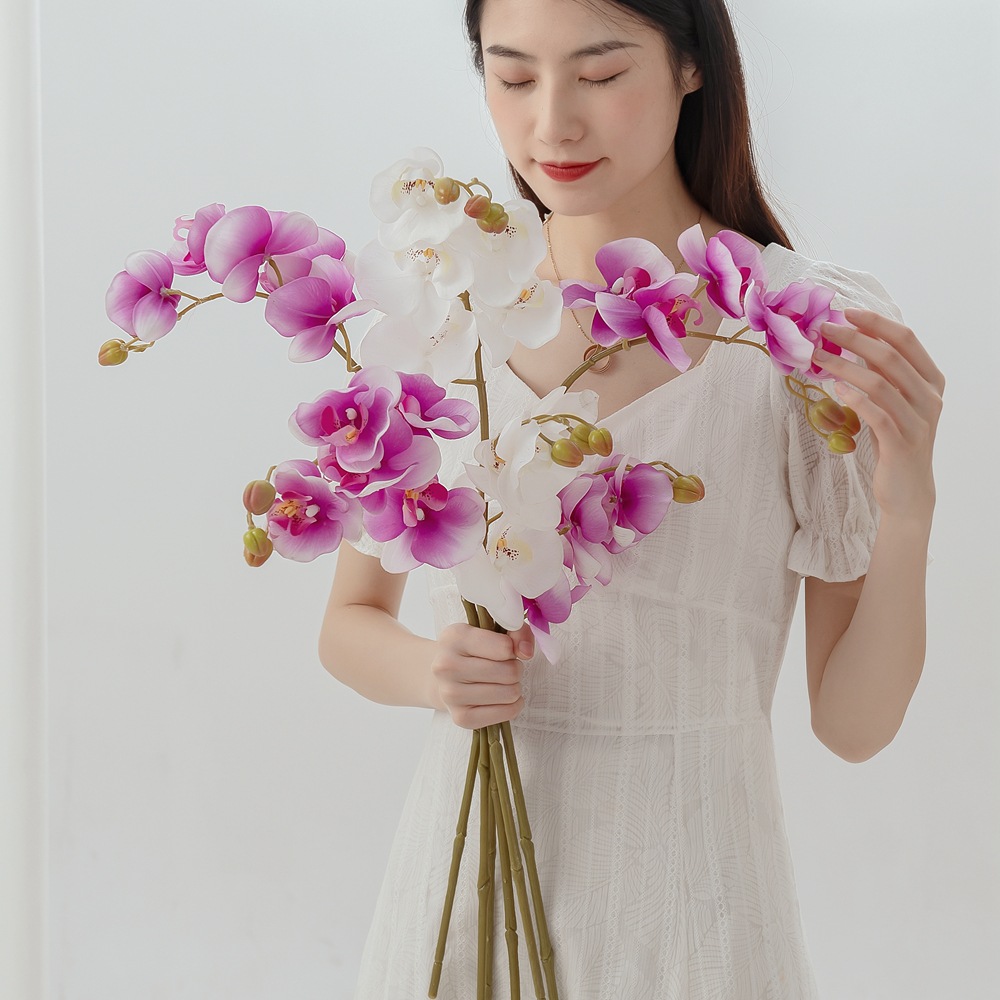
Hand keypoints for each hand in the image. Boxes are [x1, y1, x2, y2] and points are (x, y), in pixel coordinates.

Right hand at [430, 621, 534, 729]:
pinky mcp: (461, 717)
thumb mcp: (491, 631)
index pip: (504, 647)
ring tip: (501, 681)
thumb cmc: (472, 651)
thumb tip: (526, 652)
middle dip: (515, 669)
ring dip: (513, 687)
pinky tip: (502, 698)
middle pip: (510, 672)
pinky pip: (506, 714)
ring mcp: (451, 694)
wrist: (442, 677)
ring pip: (510, 693)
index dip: (512, 649)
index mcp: (455, 637)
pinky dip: (512, 706)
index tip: (505, 650)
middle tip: (504, 667)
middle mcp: (447, 666)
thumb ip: (516, 632)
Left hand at [815, 307, 944, 520]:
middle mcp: (930, 397)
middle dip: (854, 338)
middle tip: (822, 329)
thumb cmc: (894, 441)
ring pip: (881, 383)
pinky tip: (835, 390)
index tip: (845, 312)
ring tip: (816, 358)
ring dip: (844, 367)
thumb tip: (850, 342)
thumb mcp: (893, 402)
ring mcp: (918, 421)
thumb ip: (881, 374)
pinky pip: (878, 415)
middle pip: (891, 356)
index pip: (906, 340)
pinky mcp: (902, 444)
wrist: (908, 491)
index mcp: (931, 381)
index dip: (876, 323)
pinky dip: (855, 399)